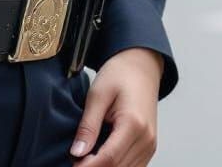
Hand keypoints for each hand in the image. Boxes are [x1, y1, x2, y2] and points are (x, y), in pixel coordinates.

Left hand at [70, 47, 162, 165]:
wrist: (141, 65)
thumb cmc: (120, 73)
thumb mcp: (98, 94)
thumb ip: (88, 126)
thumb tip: (77, 153)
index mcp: (134, 124)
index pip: (109, 159)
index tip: (72, 165)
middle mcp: (146, 139)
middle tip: (74, 161)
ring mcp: (150, 145)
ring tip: (85, 157)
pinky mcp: (148, 147)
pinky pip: (131, 166)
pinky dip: (115, 165)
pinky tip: (99, 156)